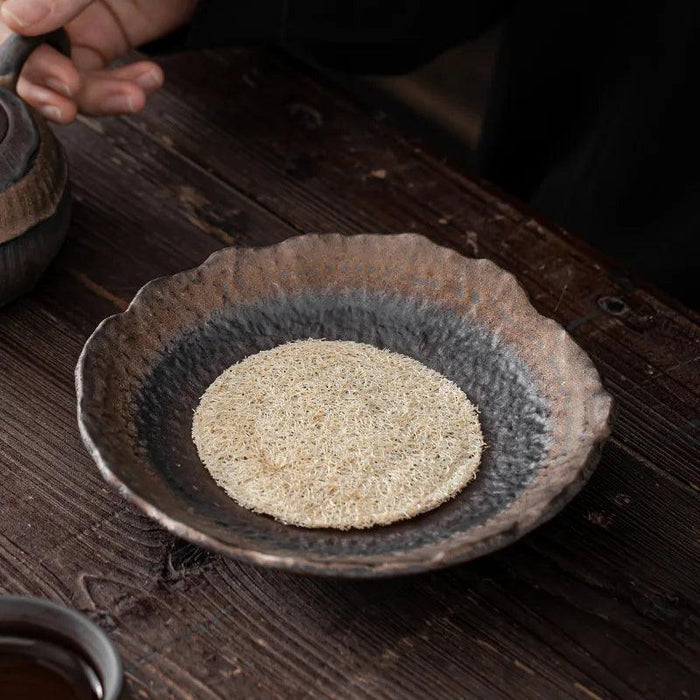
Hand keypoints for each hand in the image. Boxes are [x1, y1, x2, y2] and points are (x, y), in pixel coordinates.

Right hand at [0, 0, 197, 122]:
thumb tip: (16, 22)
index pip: (2, 27)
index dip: (19, 59)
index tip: (59, 78)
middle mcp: (42, 2)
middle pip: (27, 60)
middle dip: (50, 87)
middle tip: (75, 96)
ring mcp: (72, 22)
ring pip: (67, 80)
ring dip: (99, 97)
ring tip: (133, 97)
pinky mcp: (105, 38)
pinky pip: (103, 78)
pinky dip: (127, 88)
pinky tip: (148, 77)